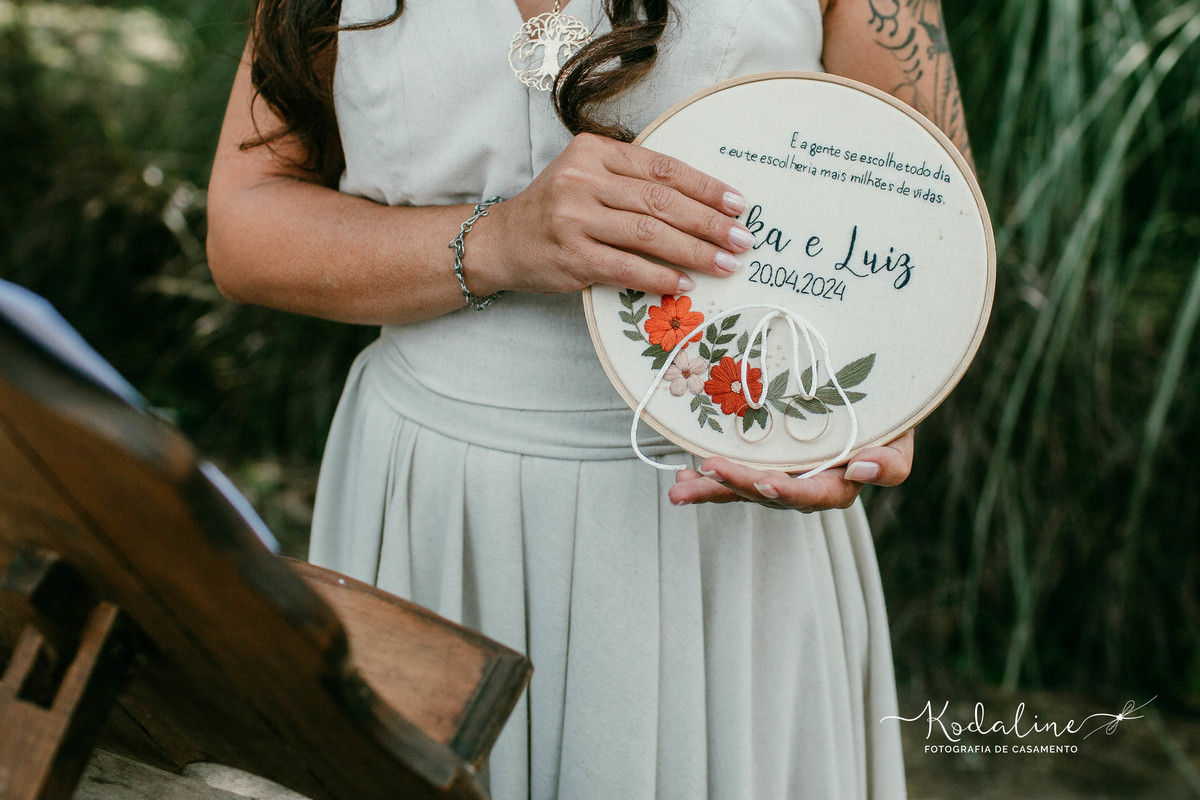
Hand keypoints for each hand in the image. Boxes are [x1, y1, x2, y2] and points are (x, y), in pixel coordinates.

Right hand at [471, 132, 753, 296]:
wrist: (501, 242)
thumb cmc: (556, 210)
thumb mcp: (587, 178)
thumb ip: (632, 181)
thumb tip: (701, 203)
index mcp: (593, 152)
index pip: (662, 168)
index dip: (705, 186)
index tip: (737, 204)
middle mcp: (583, 180)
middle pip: (661, 201)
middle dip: (709, 222)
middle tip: (742, 239)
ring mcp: (575, 219)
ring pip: (649, 234)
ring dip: (694, 252)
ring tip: (725, 264)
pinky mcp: (572, 257)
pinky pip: (627, 267)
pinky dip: (660, 276)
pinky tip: (685, 283)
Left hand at [668, 429, 914, 510]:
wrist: (872, 397)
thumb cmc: (888, 418)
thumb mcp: (900, 439)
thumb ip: (890, 463)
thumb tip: (860, 469)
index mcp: (838, 484)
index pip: (813, 494)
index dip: (789, 491)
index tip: (766, 481)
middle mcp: (805, 485)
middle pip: (768, 493)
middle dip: (736, 484)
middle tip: (708, 470)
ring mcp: (781, 475)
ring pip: (744, 488)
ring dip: (712, 488)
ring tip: (680, 489)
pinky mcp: (762, 463)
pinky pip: (734, 475)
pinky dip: (708, 479)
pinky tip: (683, 478)